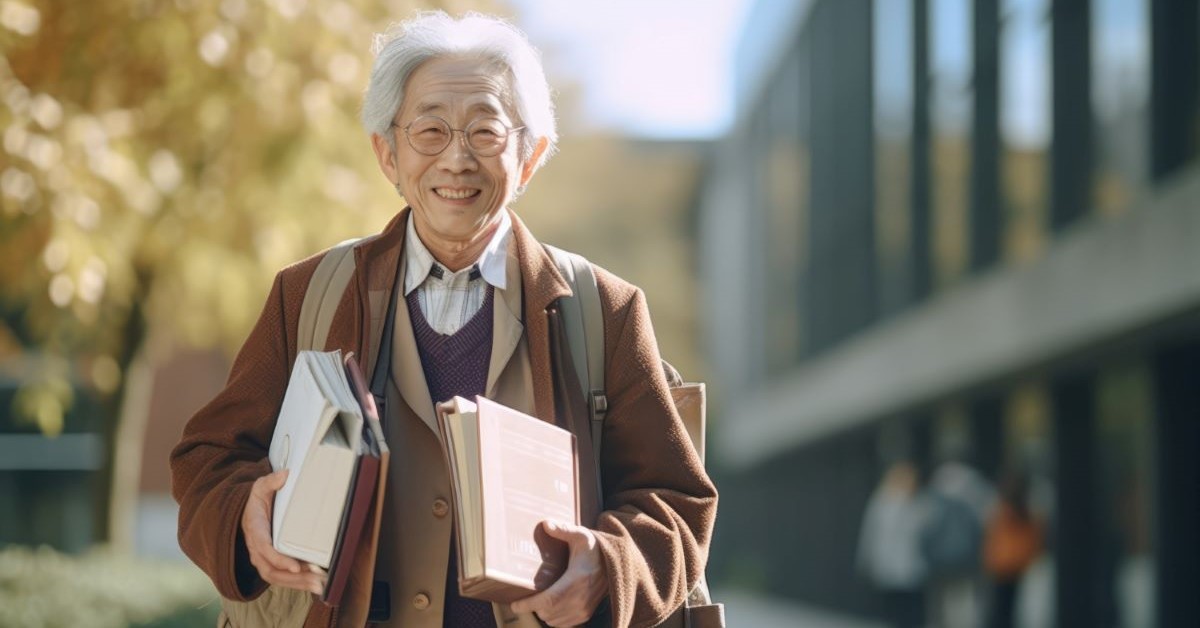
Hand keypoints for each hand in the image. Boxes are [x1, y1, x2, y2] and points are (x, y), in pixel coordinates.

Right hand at [241, 469, 326, 593]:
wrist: (249, 512)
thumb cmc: (258, 500)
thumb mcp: (261, 487)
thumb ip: (271, 481)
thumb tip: (285, 475)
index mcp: (255, 530)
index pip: (264, 549)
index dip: (279, 559)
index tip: (296, 566)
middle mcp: (256, 549)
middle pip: (272, 570)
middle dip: (295, 578)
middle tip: (318, 580)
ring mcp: (262, 558)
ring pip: (277, 578)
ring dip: (299, 584)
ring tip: (321, 586)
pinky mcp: (271, 563)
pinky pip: (282, 578)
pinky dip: (298, 583)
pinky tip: (316, 584)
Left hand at [510, 520, 608, 626]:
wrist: (617, 565)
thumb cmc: (596, 550)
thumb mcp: (582, 536)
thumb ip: (564, 530)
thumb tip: (545, 523)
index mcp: (577, 581)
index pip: (548, 601)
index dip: (529, 605)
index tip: (514, 604)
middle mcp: (580, 600)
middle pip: (547, 613)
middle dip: (533, 606)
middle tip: (525, 596)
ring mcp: (584, 610)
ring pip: (553, 621)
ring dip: (543, 613)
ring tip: (538, 600)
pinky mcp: (586, 615)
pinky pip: (563, 624)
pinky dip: (554, 619)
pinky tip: (552, 607)